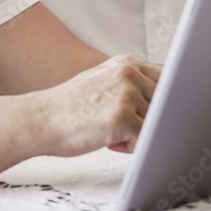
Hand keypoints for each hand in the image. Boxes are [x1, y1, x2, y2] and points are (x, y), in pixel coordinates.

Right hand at [40, 55, 159, 156]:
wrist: (40, 119)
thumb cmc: (70, 107)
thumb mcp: (104, 82)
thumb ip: (134, 84)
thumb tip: (169, 93)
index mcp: (126, 64)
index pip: (169, 78)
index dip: (170, 98)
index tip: (167, 110)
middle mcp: (128, 74)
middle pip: (167, 103)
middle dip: (150, 119)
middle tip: (120, 123)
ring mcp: (126, 94)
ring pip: (157, 123)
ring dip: (138, 134)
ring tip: (110, 130)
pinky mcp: (122, 117)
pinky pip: (145, 140)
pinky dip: (129, 147)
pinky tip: (107, 140)